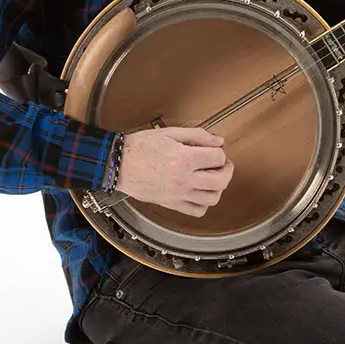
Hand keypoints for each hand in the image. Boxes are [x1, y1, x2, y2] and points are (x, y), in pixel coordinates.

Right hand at [114, 126, 234, 217]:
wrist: (118, 164)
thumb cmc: (140, 146)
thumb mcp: (170, 132)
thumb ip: (197, 135)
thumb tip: (219, 141)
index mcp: (184, 158)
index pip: (218, 158)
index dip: (220, 153)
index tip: (216, 151)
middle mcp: (183, 179)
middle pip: (221, 181)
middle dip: (227, 171)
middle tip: (223, 165)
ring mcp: (178, 194)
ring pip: (212, 198)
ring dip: (218, 188)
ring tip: (212, 178)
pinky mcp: (170, 204)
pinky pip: (197, 211)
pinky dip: (204, 204)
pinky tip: (200, 193)